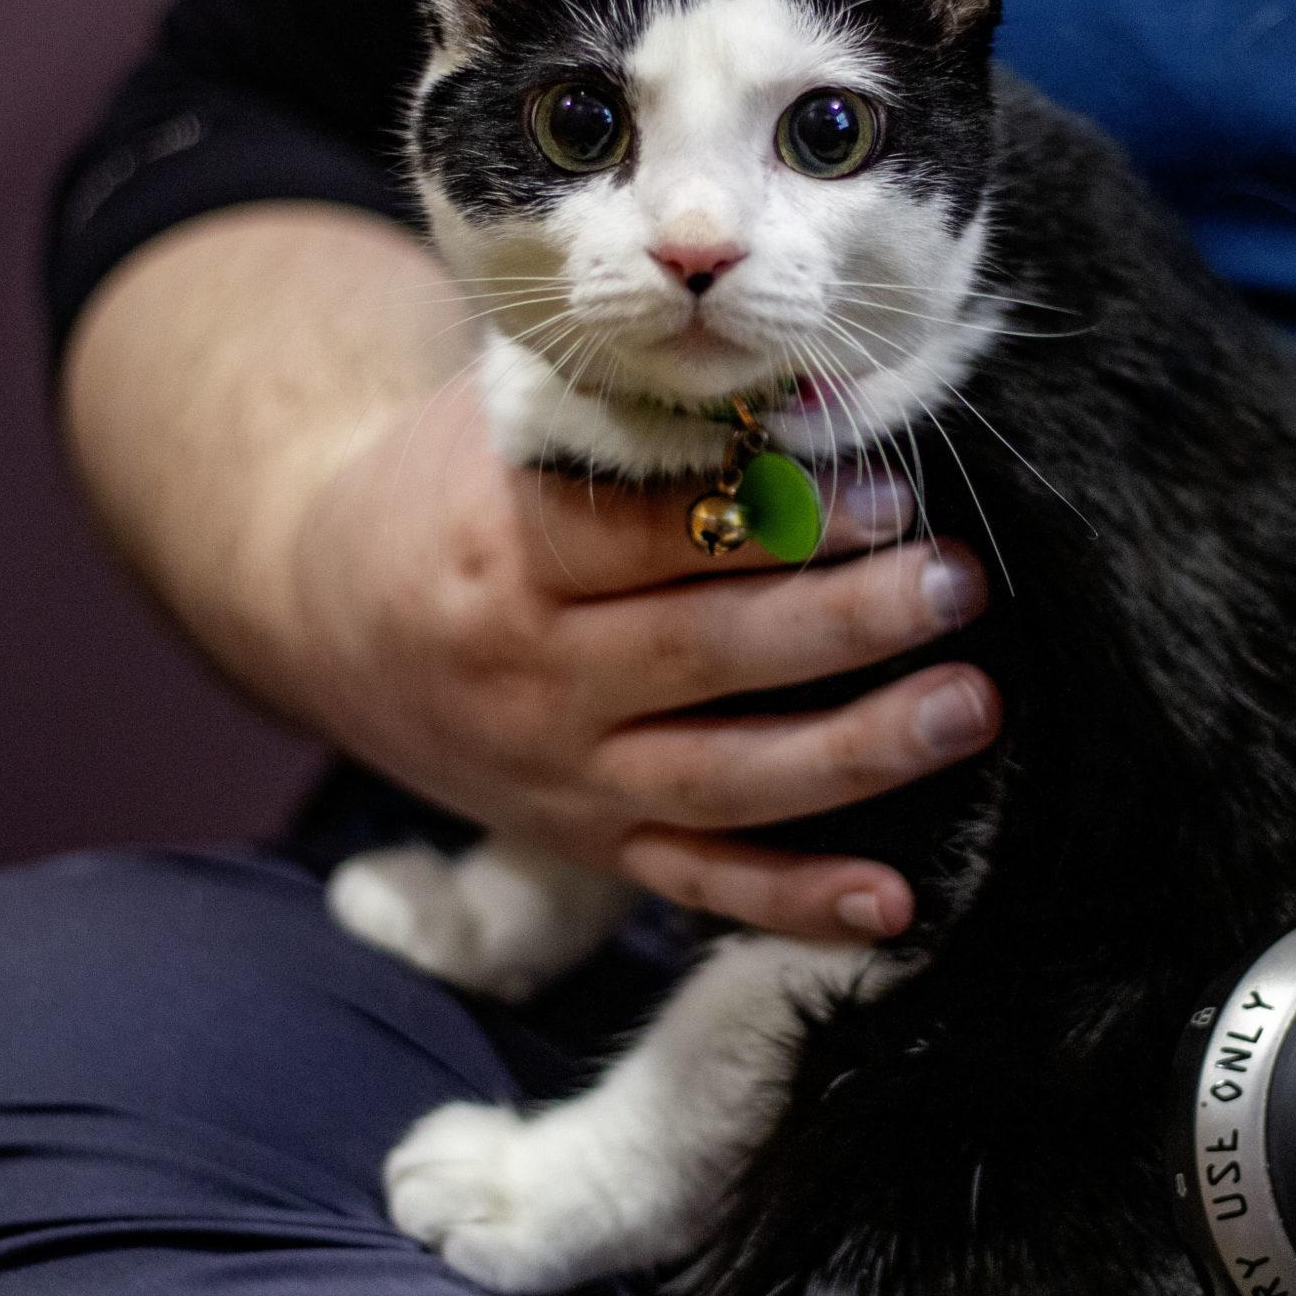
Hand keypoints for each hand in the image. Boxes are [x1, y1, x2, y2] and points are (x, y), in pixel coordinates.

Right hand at [278, 376, 998, 939]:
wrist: (329, 614)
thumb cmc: (458, 488)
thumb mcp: (514, 418)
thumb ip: (647, 407)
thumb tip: (833, 392)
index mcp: (504, 551)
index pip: (646, 538)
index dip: (771, 520)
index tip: (886, 491)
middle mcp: (531, 677)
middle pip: (701, 657)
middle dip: (842, 626)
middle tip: (955, 585)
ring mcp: (562, 776)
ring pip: (718, 781)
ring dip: (853, 753)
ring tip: (966, 708)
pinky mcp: (589, 845)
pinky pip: (700, 885)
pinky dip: (797, 903)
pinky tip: (899, 903)